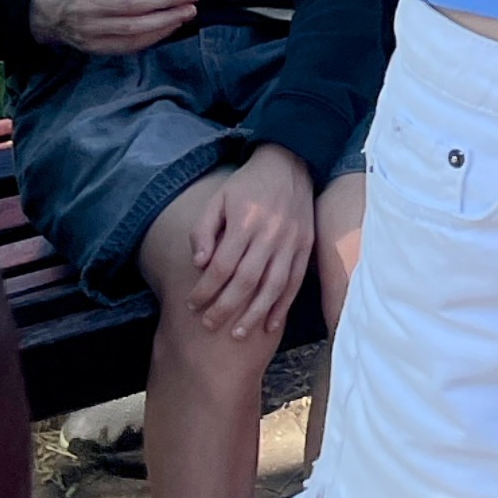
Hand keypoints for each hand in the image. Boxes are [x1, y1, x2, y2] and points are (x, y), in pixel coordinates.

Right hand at [28, 0, 199, 53]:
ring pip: (134, 27)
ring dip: (166, 20)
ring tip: (189, 11)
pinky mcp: (95, 47)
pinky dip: (154, 37)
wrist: (48, 12)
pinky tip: (172, 26)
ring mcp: (92, 29)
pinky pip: (129, 44)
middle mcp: (91, 5)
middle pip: (134, 4)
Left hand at [186, 142, 314, 342]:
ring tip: (237, 333)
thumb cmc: (247, 184)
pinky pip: (295, 282)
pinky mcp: (306, 247)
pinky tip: (270, 324)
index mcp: (246, 222)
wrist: (289, 164)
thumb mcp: (217, 199)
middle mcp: (271, 235)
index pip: (222, 265)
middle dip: (225, 307)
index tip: (191, 304)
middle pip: (246, 281)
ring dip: (254, 314)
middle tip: (208, 325)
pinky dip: (283, 305)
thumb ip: (204, 230)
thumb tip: (199, 264)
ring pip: (273, 286)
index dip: (205, 289)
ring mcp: (292, 242)